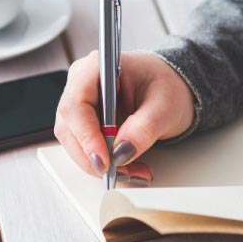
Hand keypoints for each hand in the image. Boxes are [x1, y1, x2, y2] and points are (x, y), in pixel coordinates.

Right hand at [54, 51, 194, 183]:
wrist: (172, 90)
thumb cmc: (167, 86)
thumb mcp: (165, 106)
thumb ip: (144, 127)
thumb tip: (122, 151)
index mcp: (97, 68)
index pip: (76, 104)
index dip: (86, 136)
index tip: (104, 160)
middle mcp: (82, 85)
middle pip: (70, 128)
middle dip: (95, 157)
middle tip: (124, 173)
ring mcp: (81, 106)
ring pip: (75, 144)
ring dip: (101, 165)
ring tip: (133, 172)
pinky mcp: (86, 124)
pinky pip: (86, 149)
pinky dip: (106, 164)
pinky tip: (128, 168)